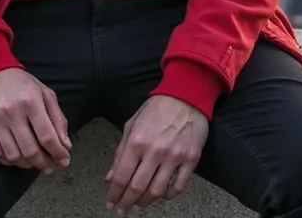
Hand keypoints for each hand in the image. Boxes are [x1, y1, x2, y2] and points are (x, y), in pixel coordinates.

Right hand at [0, 68, 71, 172]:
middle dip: (44, 163)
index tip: (64, 160)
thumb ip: (57, 117)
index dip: (58, 153)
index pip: (47, 136)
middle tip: (49, 166)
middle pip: (30, 150)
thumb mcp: (43, 92)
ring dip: (27, 165)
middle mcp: (13, 112)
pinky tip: (17, 158)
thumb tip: (66, 145)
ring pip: (13, 156)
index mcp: (31, 101)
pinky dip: (9, 162)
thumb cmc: (19, 82)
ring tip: (34, 163)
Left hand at [105, 95, 208, 214]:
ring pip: (157, 191)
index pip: (122, 176)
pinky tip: (160, 196)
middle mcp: (155, 151)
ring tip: (138, 204)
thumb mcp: (132, 124)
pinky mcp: (191, 160)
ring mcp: (175, 157)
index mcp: (137, 141)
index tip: (110, 202)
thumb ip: (120, 151)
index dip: (114, 194)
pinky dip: (168, 196)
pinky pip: (178, 187)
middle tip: (121, 209)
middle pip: (137, 187)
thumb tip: (111, 177)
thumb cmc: (157, 108)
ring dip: (145, 202)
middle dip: (126, 202)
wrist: (186, 95)